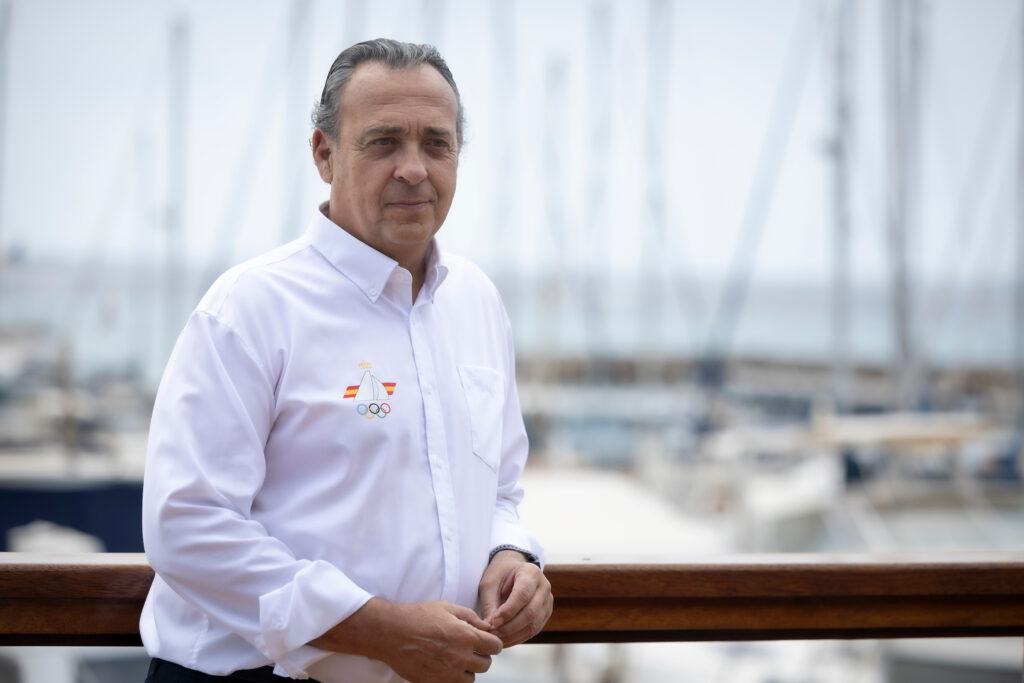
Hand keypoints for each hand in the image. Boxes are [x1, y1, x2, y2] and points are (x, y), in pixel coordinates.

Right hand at [311, 598, 501, 682]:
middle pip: (486, 664)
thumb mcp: (447, 607)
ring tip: (456, 657)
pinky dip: (453, 677)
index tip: (487, 640)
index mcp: (465, 636)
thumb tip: (486, 626)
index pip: (495, 646)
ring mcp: (447, 673)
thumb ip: (471, 617)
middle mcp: (459, 657)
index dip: (493, 642)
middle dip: (481, 655)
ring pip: (471, 678)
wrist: (391, 633)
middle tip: (470, 648)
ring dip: (468, 669)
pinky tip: (444, 665)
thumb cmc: (418, 617)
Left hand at [478, 550, 552, 645]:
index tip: (493, 622)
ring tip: (496, 639)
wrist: (512, 571)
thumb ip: (490, 604)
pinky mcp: (545, 615)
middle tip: (492, 634)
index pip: (523, 595)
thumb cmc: (500, 575)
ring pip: (533, 625)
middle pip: (531, 612)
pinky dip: (518, 638)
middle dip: (510, 627)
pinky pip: (533, 630)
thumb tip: (489, 628)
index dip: (508, 611)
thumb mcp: (490, 584)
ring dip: (513, 635)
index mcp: (531, 573)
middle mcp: (544, 587)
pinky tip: (504, 640)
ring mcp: (547, 602)